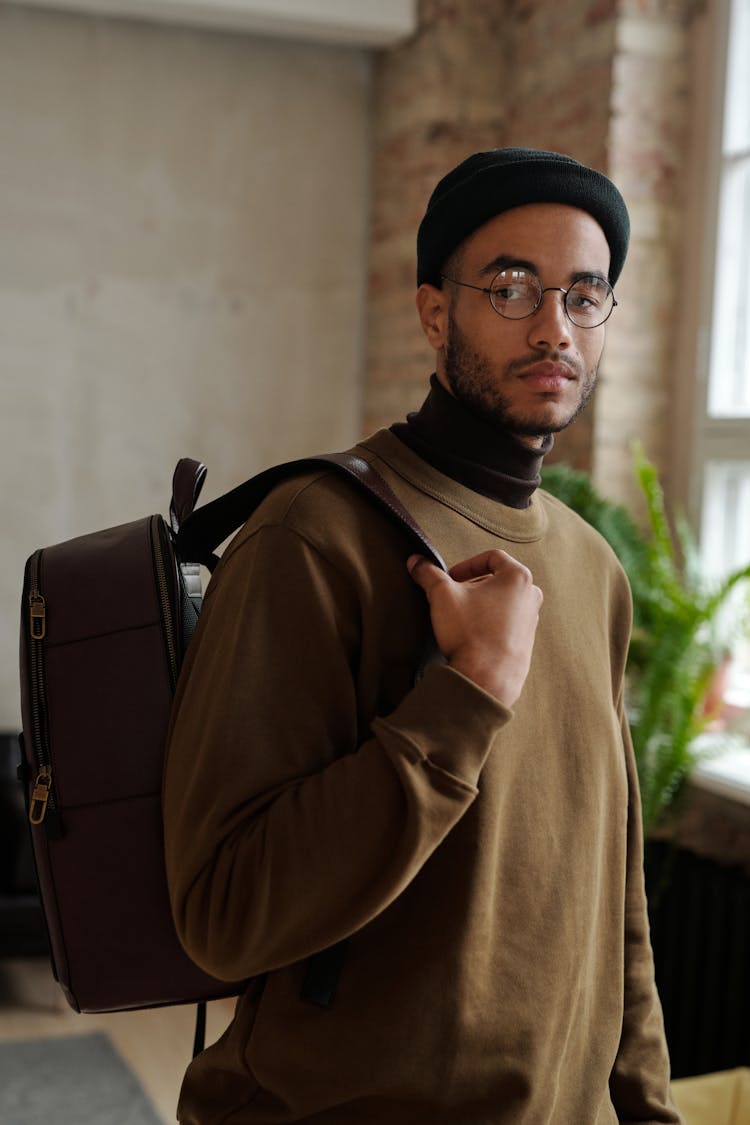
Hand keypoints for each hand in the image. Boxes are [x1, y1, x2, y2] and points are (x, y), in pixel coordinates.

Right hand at [407, 549, 542, 706]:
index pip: (492, 557)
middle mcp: (530, 597)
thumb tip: (416, 562)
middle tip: (454, 596)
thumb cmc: (471, 633)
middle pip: (498, 580)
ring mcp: (530, 621)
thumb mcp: (441, 594)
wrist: (486, 677)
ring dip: (481, 605)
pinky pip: (505, 624)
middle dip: (473, 585)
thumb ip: (428, 573)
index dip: (467, 564)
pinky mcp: (525, 642)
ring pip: (502, 602)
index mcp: (518, 578)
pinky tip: (471, 635)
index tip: (451, 577)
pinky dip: (488, 624)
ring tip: (461, 617)